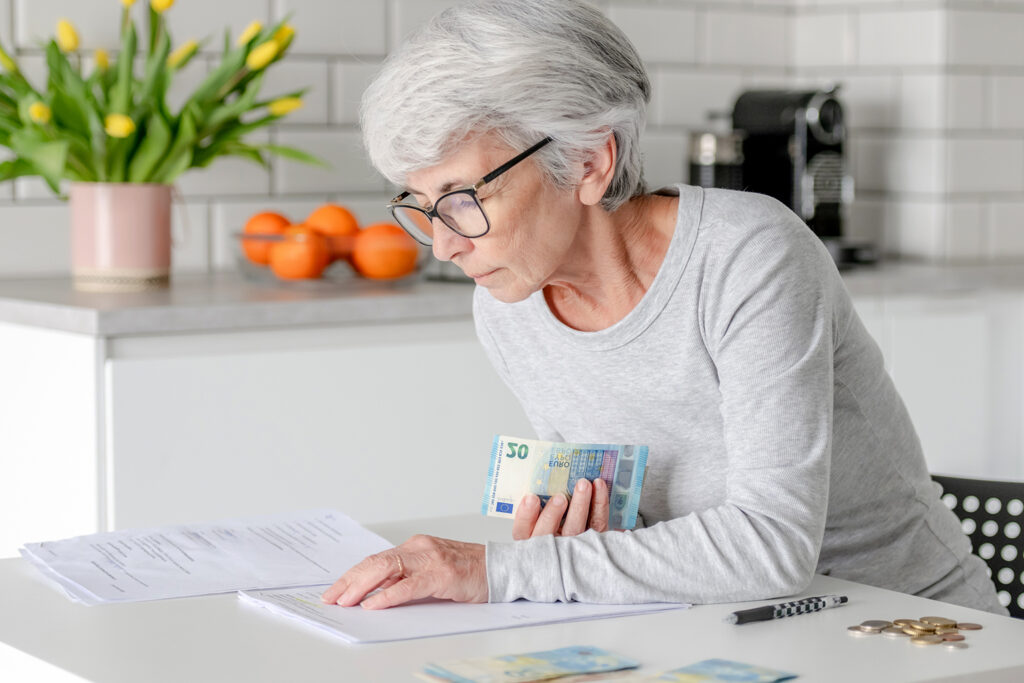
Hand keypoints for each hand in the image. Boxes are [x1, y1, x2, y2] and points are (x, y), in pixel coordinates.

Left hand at [320, 535, 486, 609]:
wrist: (502, 568)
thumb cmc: (470, 572)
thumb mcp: (433, 573)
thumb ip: (408, 579)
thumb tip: (377, 594)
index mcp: (415, 547)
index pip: (376, 560)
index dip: (353, 575)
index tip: (336, 590)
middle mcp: (419, 548)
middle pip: (376, 562)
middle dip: (349, 580)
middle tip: (331, 597)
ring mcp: (431, 559)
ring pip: (387, 569)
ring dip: (361, 586)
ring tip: (345, 600)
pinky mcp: (442, 574)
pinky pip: (408, 585)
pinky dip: (388, 595)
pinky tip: (373, 604)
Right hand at [512, 478, 609, 539]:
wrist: (581, 553)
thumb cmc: (553, 528)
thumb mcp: (537, 523)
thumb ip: (535, 509)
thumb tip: (536, 485)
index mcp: (530, 540)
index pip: (522, 531)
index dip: (526, 515)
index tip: (531, 498)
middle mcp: (549, 547)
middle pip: (548, 533)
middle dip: (553, 515)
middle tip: (560, 498)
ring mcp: (573, 546)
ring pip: (575, 528)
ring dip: (579, 505)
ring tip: (583, 484)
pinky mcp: (595, 540)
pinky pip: (597, 522)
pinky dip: (599, 503)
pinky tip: (598, 484)